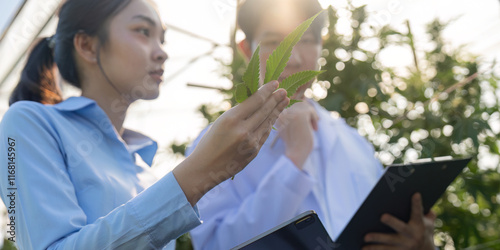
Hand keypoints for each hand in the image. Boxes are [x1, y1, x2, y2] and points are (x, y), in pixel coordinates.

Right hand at [173, 81, 288, 205]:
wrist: (205, 168)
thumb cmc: (210, 142)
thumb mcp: (221, 122)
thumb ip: (239, 113)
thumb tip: (257, 102)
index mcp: (231, 119)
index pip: (255, 101)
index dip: (267, 91)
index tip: (275, 83)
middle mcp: (243, 130)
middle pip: (264, 110)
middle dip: (276, 99)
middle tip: (283, 91)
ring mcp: (250, 143)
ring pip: (268, 122)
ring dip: (277, 110)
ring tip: (284, 101)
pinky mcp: (254, 152)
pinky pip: (264, 134)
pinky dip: (270, 124)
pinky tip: (274, 116)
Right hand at [276, 100, 318, 168]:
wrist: (295, 155)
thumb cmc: (293, 145)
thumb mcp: (289, 128)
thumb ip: (291, 117)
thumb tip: (303, 100)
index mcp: (276, 116)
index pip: (289, 104)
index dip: (299, 110)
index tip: (306, 120)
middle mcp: (281, 112)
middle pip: (296, 103)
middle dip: (306, 111)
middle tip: (312, 123)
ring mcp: (290, 113)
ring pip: (304, 105)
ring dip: (311, 114)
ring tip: (313, 126)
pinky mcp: (300, 115)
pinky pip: (310, 110)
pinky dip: (315, 118)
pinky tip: (314, 128)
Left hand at [363, 193, 435, 249]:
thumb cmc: (424, 233)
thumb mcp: (429, 224)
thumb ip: (427, 212)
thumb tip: (420, 195)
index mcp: (419, 225)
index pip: (417, 212)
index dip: (417, 203)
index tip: (415, 194)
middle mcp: (412, 235)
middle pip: (401, 227)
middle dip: (392, 222)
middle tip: (382, 216)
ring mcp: (405, 245)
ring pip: (389, 242)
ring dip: (377, 239)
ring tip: (365, 237)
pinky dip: (374, 249)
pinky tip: (363, 248)